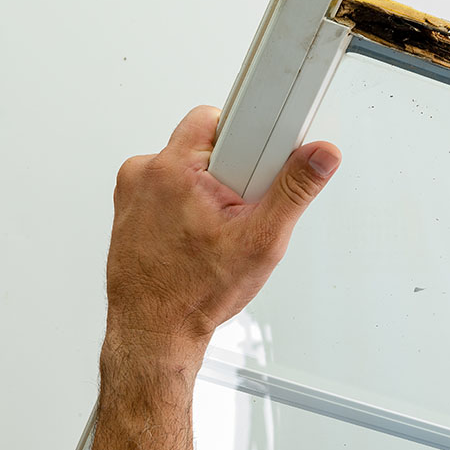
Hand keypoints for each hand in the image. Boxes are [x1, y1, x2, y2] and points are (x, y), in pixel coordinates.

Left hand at [104, 105, 340, 366]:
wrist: (155, 330)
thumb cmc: (194, 293)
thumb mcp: (262, 240)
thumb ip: (295, 190)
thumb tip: (320, 157)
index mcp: (175, 169)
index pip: (221, 119)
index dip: (251, 141)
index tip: (262, 165)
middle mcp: (147, 171)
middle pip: (210, 144)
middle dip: (236, 172)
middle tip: (240, 211)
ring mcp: (134, 189)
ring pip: (191, 167)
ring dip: (212, 190)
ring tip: (218, 230)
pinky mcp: (130, 205)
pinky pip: (172, 187)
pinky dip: (189, 205)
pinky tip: (198, 235)